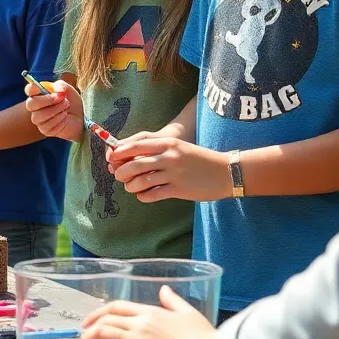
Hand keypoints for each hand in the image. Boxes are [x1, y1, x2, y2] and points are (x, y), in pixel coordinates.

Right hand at [24, 80, 83, 141]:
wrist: (80, 117)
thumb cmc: (72, 102)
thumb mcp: (69, 90)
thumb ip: (61, 86)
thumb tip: (57, 90)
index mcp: (39, 94)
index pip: (29, 90)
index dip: (32, 88)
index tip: (40, 87)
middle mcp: (35, 108)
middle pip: (31, 104)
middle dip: (47, 100)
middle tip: (62, 98)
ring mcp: (39, 120)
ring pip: (41, 116)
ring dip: (57, 110)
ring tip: (67, 107)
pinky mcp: (45, 131)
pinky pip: (49, 125)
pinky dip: (61, 120)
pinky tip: (66, 117)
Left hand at [81, 286, 219, 338]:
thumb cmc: (205, 338)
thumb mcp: (189, 313)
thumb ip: (173, 300)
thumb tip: (163, 289)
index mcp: (151, 312)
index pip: (116, 307)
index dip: (98, 314)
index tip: (91, 323)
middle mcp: (140, 324)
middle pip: (104, 320)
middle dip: (89, 330)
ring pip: (101, 336)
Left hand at [107, 137, 230, 201]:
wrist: (225, 171)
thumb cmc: (199, 159)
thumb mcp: (178, 148)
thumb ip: (157, 151)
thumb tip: (130, 158)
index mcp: (167, 143)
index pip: (134, 146)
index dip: (119, 154)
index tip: (112, 160)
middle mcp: (168, 156)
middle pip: (133, 164)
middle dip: (121, 172)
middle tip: (119, 176)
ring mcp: (173, 173)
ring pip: (140, 181)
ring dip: (131, 186)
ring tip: (131, 187)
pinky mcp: (178, 189)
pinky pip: (152, 194)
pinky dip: (143, 196)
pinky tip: (144, 195)